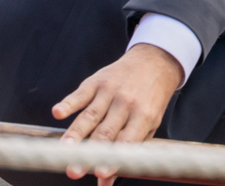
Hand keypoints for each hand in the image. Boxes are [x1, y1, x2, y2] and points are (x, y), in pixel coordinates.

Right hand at [53, 43, 182, 185]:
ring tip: (63, 149)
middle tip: (74, 171)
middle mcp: (127, 104)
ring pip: (90, 115)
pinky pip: (80, 94)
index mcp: (144, 116)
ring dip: (75, 133)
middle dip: (89, 152)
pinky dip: (69, 103)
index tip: (101, 173)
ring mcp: (111, 91)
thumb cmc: (150, 101)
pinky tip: (58, 113)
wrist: (155, 61)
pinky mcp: (97, 81)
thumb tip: (104, 184)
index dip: (113, 157)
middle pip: (104, 132)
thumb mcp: (149, 125)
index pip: (126, 141)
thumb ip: (128, 152)